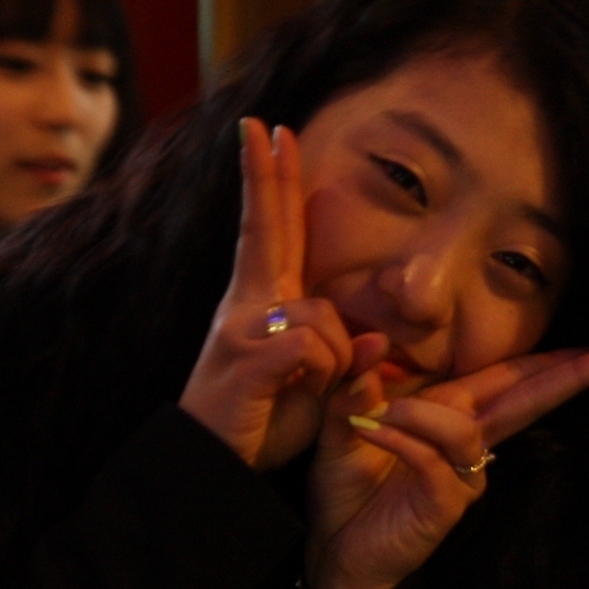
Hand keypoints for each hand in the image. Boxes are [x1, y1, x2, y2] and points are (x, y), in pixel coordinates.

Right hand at [179, 119, 387, 468]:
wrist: (210, 465)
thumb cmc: (260, 424)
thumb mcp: (313, 389)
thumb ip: (343, 358)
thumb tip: (377, 340)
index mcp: (260, 303)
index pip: (270, 229)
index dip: (270, 181)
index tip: (267, 132)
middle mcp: (247, 304)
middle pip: (265, 227)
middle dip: (265, 173)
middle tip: (259, 123)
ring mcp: (243, 326)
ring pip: (323, 314)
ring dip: (334, 360)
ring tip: (309, 392)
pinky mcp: (249, 354)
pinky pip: (315, 345)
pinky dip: (323, 374)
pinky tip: (298, 394)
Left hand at [304, 347, 588, 588]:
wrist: (331, 550)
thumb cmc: (344, 489)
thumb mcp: (342, 424)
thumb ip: (356, 384)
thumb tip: (373, 339)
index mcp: (452, 413)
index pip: (510, 379)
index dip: (554, 362)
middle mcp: (468, 443)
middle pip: (528, 400)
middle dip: (572, 376)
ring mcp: (462, 477)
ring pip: (466, 427)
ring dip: (423, 412)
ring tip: (376, 415)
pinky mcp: (446, 505)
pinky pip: (434, 460)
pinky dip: (403, 438)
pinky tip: (371, 430)